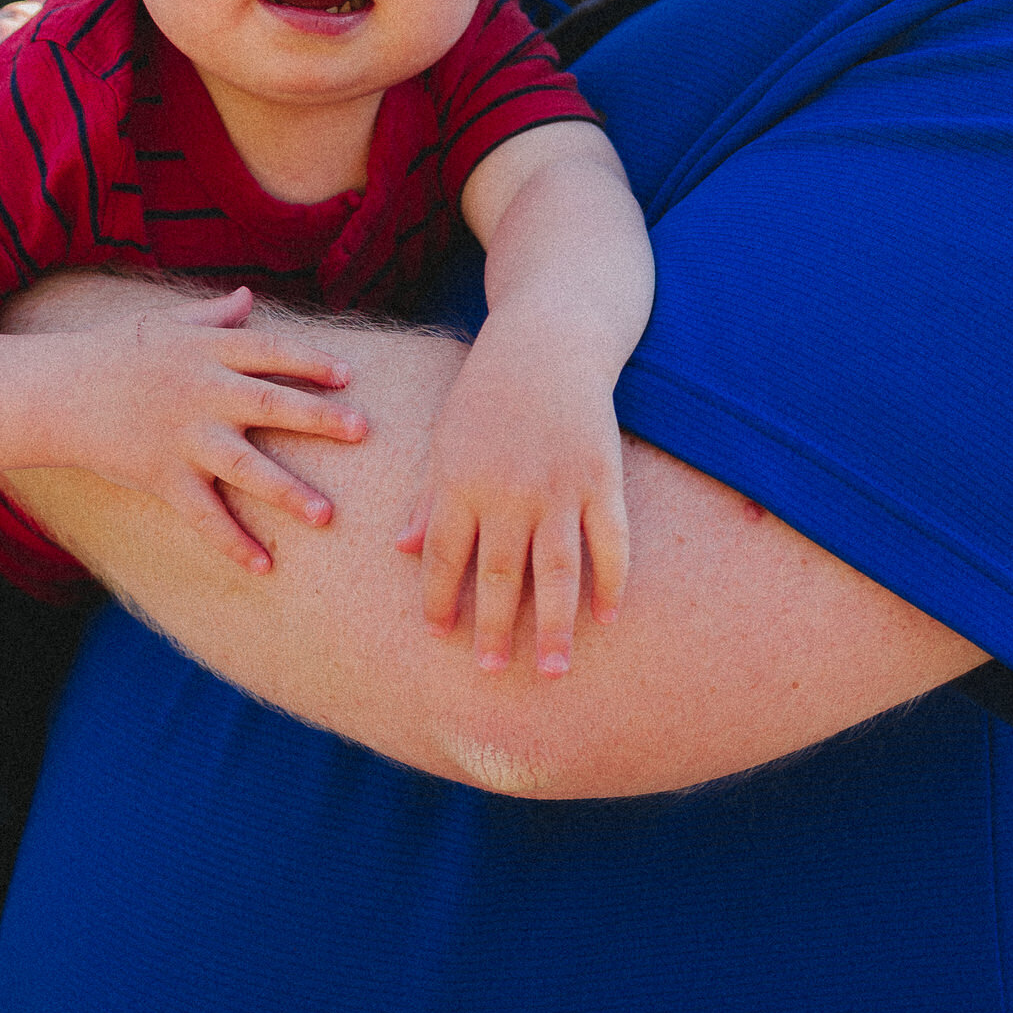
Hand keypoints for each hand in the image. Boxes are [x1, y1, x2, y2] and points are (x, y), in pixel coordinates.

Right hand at [57, 287, 366, 571]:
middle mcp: (200, 392)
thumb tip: (250, 297)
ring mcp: (182, 437)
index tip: (348, 375)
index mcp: (205, 352)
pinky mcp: (162, 476)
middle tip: (362, 430)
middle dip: (316, 417)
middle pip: (267, 403)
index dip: (309, 361)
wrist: (56, 392)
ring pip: (242, 466)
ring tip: (325, 515)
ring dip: (286, 491)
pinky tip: (265, 566)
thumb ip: (213, 315)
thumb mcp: (163, 324)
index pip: (268, 352)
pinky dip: (232, 542)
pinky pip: (203, 514)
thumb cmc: (112, 352)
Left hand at [397, 320, 630, 674]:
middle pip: (498, 575)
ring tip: (552, 670)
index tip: (441, 636)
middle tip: (491, 671)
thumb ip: (428, 497)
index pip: (443, 556)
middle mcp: (507, 490)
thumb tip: (401, 550)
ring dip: (553, 626)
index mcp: (459, 480)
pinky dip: (611, 581)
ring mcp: (559, 486)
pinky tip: (607, 616)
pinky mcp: (602, 477)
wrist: (548, 341)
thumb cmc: (487, 391)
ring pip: (556, 572)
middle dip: (493, 628)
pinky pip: (610, 542)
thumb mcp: (445, 437)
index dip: (439, 598)